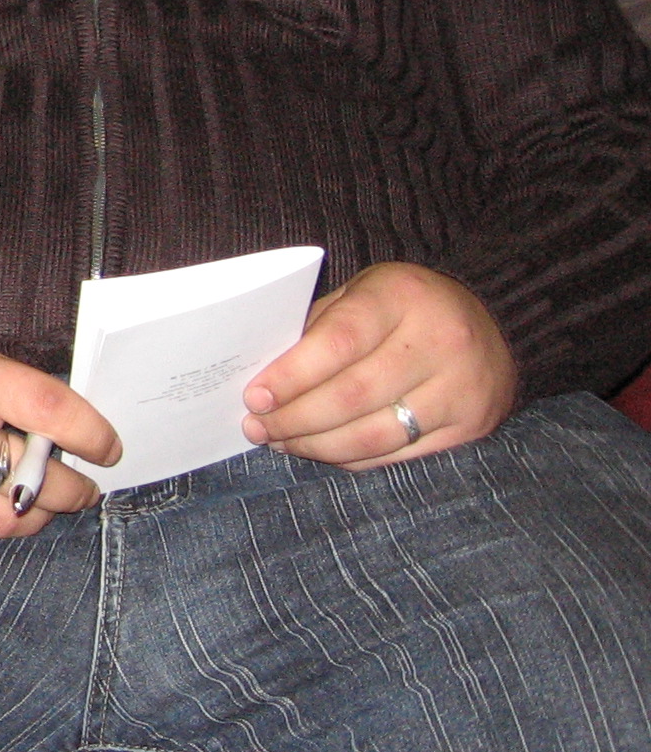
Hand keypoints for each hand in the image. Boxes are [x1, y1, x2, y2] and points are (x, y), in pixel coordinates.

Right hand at [0, 320, 120, 535]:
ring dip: (39, 514)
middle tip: (84, 482)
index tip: (108, 446)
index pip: (48, 410)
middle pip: (34, 478)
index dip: (92, 433)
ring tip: (47, 501)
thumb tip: (58, 421)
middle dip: (73, 486)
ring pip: (6, 520)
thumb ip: (0, 381)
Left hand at [241, 262, 516, 467]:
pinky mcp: (471, 426)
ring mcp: (461, 387)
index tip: (255, 397)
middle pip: (353, 395)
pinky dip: (351, 458)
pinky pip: (397, 453)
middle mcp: (440, 341)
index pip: (339, 341)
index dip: (292, 375)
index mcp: (403, 296)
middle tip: (257, 427)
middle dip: (295, 418)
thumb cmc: (404, 307)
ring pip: (374, 434)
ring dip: (317, 445)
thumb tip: (266, 379)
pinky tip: (322, 450)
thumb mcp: (362, 293)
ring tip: (282, 442)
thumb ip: (318, 328)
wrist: (496, 322)